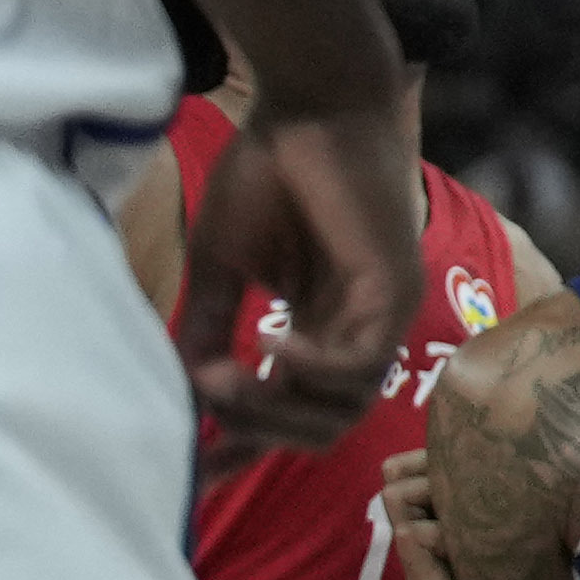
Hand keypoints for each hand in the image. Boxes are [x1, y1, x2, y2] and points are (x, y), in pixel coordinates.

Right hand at [184, 96, 423, 453]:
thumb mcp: (223, 264)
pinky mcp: (397, 287)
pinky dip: (312, 368)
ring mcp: (384, 312)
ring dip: (276, 406)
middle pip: (325, 427)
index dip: (246, 448)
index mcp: (320, 327)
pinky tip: (271, 344)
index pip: (293, 412)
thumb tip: (181, 386)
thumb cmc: (270, 173)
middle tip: (207, 409)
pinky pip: (361, 360)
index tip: (194, 474)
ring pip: (343, 406)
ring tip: (223, 378)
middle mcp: (358, 329)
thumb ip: (206, 325)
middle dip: (260, 432)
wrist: (310, 105)